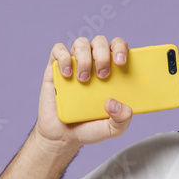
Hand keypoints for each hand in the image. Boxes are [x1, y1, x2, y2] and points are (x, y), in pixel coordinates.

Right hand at [34, 35, 132, 150]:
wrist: (63, 136)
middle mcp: (94, 63)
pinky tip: (67, 75)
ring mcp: (75, 64)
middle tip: (103, 75)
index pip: (118, 47)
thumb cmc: (90, 128)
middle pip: (100, 41)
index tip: (121, 63)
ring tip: (83, 79)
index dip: (121, 48)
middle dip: (103, 54)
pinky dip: (63, 58)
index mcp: (112, 71)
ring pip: (81, 43)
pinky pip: (58, 50)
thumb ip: (122, 119)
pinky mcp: (56, 68)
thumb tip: (117, 103)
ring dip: (84, 58)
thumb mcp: (112, 129)